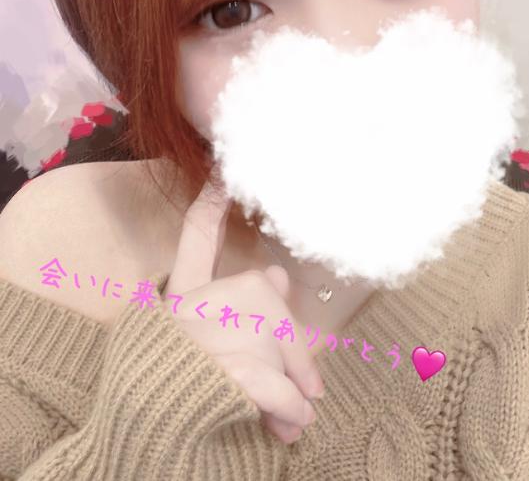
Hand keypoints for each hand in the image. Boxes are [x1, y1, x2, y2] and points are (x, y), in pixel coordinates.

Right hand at [163, 167, 324, 444]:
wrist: (139, 440)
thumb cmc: (169, 390)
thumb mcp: (199, 346)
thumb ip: (237, 309)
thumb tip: (279, 277)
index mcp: (180, 299)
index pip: (195, 236)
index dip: (210, 203)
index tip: (222, 170)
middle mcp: (191, 308)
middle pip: (264, 293)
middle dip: (290, 342)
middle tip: (308, 385)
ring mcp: (207, 336)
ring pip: (278, 343)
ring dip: (294, 386)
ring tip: (294, 417)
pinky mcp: (227, 371)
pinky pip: (281, 386)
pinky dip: (293, 411)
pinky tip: (290, 425)